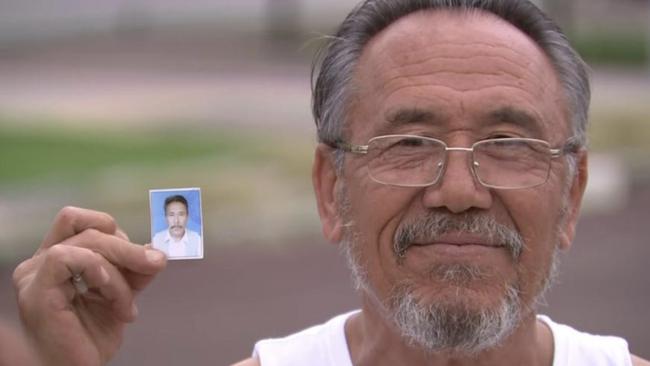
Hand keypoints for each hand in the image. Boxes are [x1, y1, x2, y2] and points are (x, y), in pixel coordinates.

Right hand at [12, 207, 166, 365]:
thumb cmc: (90, 339)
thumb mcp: (121, 295)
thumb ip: (134, 272)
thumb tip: (155, 252)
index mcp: (58, 259)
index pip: (83, 221)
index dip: (117, 234)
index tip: (144, 259)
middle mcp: (41, 262)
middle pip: (89, 228)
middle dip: (129, 248)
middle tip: (156, 265)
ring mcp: (35, 275)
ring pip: (85, 241)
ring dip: (119, 270)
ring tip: (126, 306)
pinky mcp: (37, 291)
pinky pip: (67, 257)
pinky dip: (98, 270)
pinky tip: (107, 292)